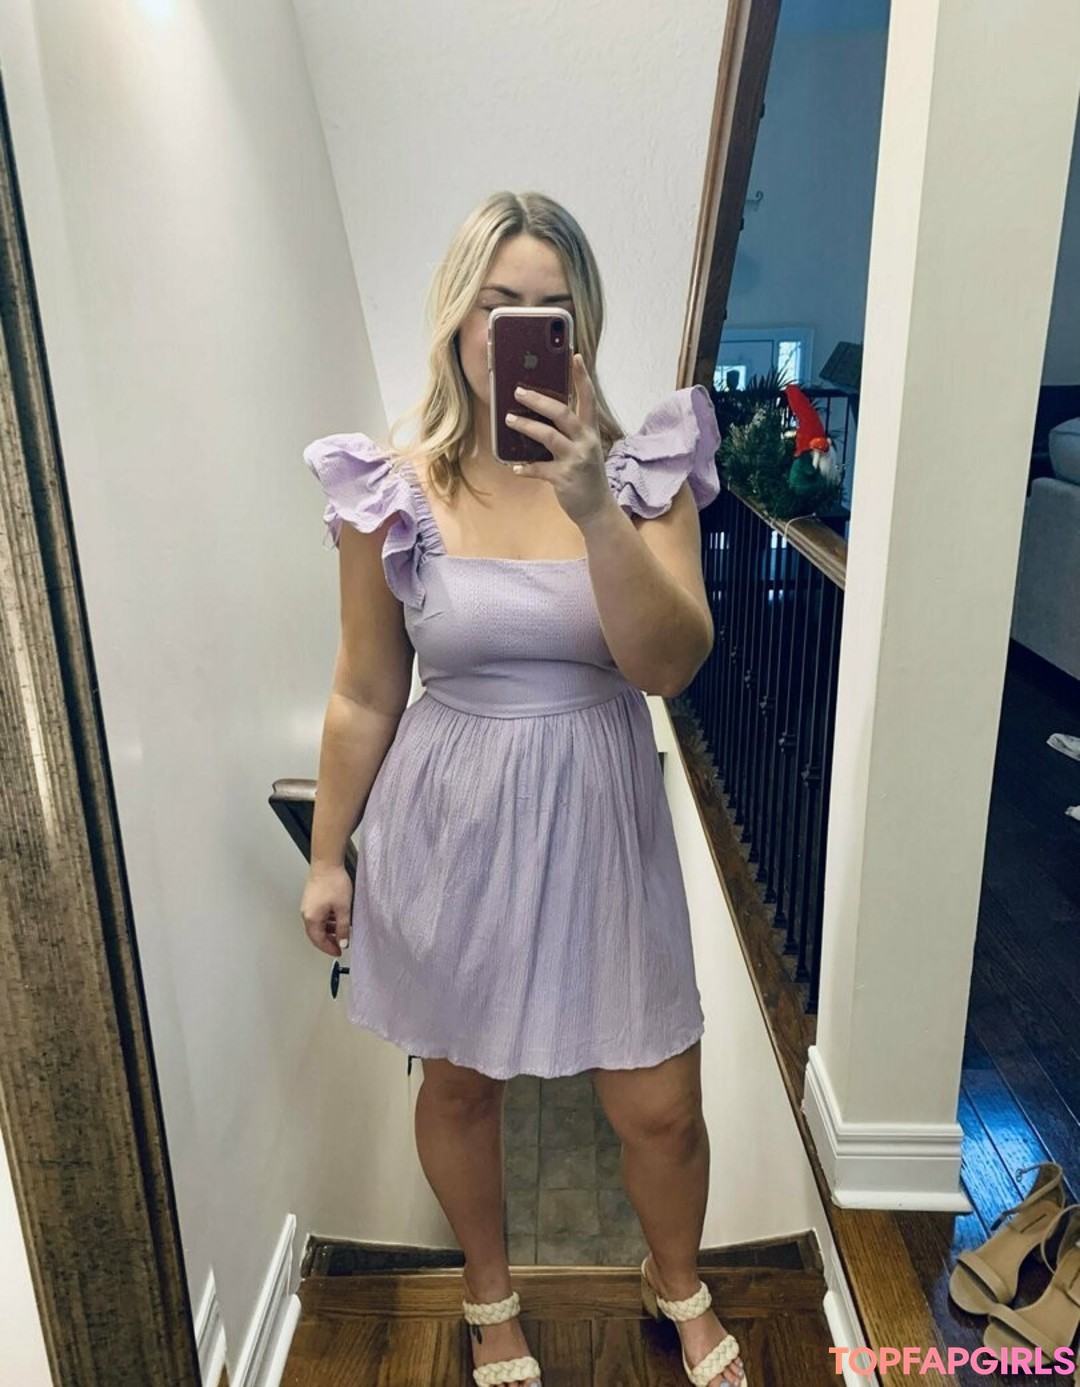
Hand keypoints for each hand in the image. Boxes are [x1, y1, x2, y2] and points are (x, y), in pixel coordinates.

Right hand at [300, 864, 353, 957]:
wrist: (327, 863)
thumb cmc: (333, 882)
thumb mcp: (343, 909)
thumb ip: (343, 928)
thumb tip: (343, 942)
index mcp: (312, 918)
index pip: (318, 940)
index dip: (329, 948)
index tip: (338, 951)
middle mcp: (306, 913)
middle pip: (316, 933)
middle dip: (329, 940)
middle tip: (340, 943)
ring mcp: (308, 905)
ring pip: (318, 924)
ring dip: (329, 929)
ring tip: (343, 930)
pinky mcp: (312, 899)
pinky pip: (318, 915)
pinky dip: (328, 920)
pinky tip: (338, 917)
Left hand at [504, 354, 614, 527]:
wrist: (597, 509)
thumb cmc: (586, 475)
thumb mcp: (583, 449)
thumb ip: (568, 433)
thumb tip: (539, 417)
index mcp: (590, 431)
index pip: (588, 398)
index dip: (581, 377)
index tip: (574, 356)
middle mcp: (585, 442)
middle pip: (562, 413)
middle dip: (539, 400)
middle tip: (518, 391)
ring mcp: (576, 459)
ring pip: (548, 436)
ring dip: (526, 426)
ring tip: (508, 419)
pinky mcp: (564, 478)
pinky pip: (539, 469)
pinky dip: (525, 468)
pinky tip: (515, 467)